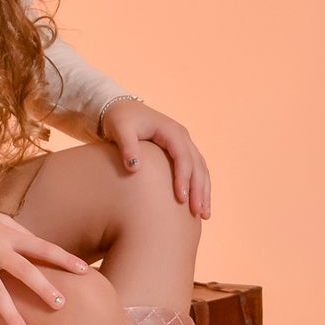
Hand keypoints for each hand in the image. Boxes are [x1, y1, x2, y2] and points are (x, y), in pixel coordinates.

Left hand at [100, 101, 211, 217]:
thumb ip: (127, 146)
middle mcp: (182, 137)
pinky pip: (195, 171)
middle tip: (199, 213)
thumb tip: (135, 168)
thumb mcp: (120, 129)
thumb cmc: (120, 119)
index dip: (184, 178)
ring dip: (204, 191)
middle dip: (199, 189)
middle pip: (197, 165)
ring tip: (205, 214)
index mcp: (171, 130)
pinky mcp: (180, 153)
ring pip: (200, 169)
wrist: (121, 110)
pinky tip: (198, 205)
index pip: (183, 156)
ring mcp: (183, 144)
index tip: (181, 199)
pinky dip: (199, 187)